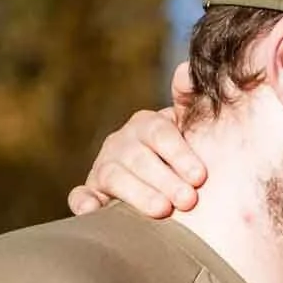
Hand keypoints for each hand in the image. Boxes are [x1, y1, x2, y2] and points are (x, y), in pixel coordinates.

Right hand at [69, 62, 205, 217]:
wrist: (170, 177)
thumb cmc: (188, 153)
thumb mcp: (193, 127)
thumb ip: (193, 102)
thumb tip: (187, 71)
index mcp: (148, 125)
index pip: (160, 133)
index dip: (179, 153)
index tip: (199, 176)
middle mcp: (122, 143)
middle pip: (138, 158)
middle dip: (164, 179)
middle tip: (188, 200)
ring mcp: (105, 167)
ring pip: (114, 177)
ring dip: (137, 194)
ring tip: (162, 211)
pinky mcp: (93, 193)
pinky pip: (82, 195)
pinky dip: (84, 202)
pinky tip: (93, 212)